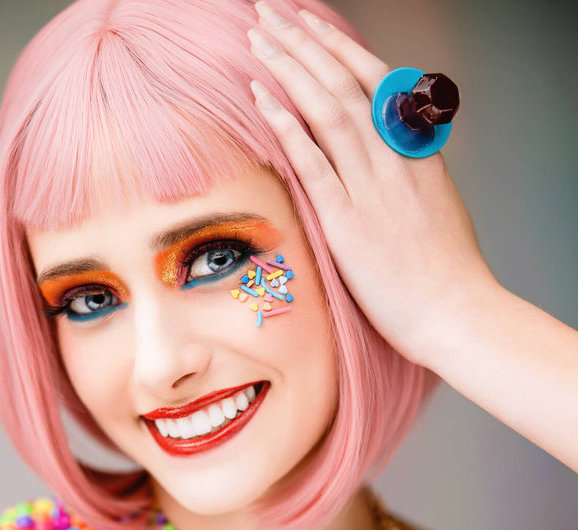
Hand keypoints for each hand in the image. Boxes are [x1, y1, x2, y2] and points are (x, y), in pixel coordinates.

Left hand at [248, 2, 496, 365]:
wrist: (457, 314)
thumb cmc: (449, 274)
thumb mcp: (439, 209)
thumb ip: (413, 176)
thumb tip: (394, 160)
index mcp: (417, 155)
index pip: (376, 84)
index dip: (338, 49)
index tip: (311, 24)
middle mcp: (395, 161)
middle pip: (344, 85)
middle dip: (305, 43)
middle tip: (271, 12)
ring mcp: (372, 189)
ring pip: (328, 110)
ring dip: (289, 69)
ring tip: (258, 37)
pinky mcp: (349, 223)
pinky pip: (314, 162)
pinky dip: (287, 126)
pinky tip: (263, 97)